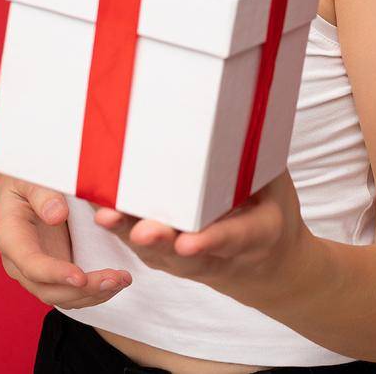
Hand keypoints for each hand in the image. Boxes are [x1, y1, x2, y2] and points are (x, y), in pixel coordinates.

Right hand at [0, 173, 132, 308]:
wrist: (20, 184)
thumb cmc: (24, 178)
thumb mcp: (28, 178)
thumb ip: (42, 195)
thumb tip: (56, 215)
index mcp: (10, 236)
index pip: (31, 264)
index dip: (55, 274)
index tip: (81, 277)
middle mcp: (19, 261)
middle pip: (48, 289)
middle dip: (83, 290)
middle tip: (115, 279)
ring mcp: (36, 270)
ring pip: (61, 296)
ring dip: (93, 294)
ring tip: (122, 280)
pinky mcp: (53, 271)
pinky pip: (70, 292)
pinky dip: (93, 292)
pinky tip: (115, 282)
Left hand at [91, 171, 311, 302]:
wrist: (266, 266)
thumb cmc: (271, 212)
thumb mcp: (278, 185)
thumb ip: (258, 159)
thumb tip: (242, 109)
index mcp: (256, 235)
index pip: (233, 238)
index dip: (211, 240)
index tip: (189, 241)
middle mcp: (218, 254)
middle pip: (184, 253)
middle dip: (160, 241)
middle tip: (142, 231)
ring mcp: (188, 261)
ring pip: (156, 252)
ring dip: (129, 235)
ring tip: (106, 216)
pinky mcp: (165, 256)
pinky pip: (141, 246)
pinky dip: (120, 228)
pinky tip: (97, 207)